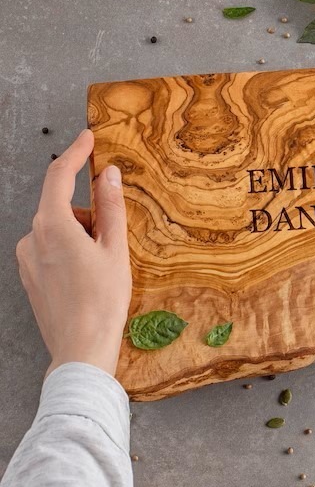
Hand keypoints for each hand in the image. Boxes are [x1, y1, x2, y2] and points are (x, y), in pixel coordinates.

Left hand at [16, 129, 131, 377]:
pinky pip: (51, 248)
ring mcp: (27, 258)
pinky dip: (72, 251)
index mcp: (53, 226)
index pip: (59, 176)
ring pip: (59, 229)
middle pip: (63, 207)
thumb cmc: (103, 301)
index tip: (88, 138)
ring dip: (83, 235)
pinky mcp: (29, 275)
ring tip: (103, 267)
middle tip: (114, 241)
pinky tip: (88, 277)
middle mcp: (32, 237)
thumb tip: (109, 173)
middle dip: (91, 214)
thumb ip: (111, 206)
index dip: (75, 153)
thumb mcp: (115, 248)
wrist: (80, 348)